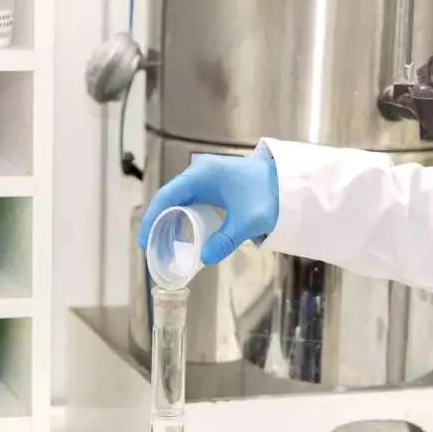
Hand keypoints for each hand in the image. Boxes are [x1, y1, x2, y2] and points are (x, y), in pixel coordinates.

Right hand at [138, 154, 279, 265]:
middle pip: (168, 198)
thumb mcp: (246, 222)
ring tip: (163, 245)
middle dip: (157, 223)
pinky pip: (189, 200)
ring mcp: (205, 177)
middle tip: (152, 248)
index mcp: (202, 175)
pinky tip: (181, 234)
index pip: (166, 196)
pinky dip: (181, 216)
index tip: (144, 240)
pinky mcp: (212, 184)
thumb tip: (204, 259)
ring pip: (178, 199)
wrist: (289, 183)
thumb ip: (224, 241)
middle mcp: (199, 172)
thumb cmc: (268, 196)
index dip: (151, 219)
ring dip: (169, 221)